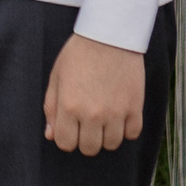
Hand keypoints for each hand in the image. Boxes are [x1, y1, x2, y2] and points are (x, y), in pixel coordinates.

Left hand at [45, 32, 144, 152]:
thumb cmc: (79, 54)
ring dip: (106, 135)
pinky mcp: (135, 108)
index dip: (67, 137)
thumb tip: (51, 135)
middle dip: (85, 138)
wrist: (109, 36)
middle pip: (89, 149)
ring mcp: (116, 113)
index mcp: (69, 106)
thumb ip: (51, 108)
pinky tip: (120, 113)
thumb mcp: (56, 77)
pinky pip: (132, 134)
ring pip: (111, 144)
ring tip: (104, 116)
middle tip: (87, 121)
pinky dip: (126, 128)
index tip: (70, 126)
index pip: (65, 144)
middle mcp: (92, 114)